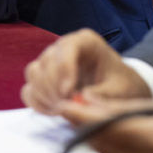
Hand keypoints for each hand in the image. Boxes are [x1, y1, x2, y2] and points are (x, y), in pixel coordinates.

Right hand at [21, 29, 151, 114]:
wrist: (119, 89)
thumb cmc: (122, 85)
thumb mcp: (120, 90)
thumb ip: (102, 95)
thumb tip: (79, 100)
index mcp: (86, 41)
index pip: (68, 47)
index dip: (65, 69)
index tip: (69, 93)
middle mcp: (65, 46)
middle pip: (46, 61)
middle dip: (54, 87)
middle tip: (66, 106)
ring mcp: (51, 61)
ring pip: (34, 72)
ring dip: (44, 94)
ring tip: (61, 109)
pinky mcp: (44, 77)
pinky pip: (29, 87)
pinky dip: (36, 101)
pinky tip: (52, 110)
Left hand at [60, 99, 152, 152]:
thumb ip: (127, 110)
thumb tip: (89, 104)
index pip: (105, 127)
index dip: (80, 116)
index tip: (64, 106)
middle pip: (103, 149)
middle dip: (89, 130)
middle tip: (79, 114)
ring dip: (104, 147)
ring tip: (111, 131)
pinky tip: (124, 149)